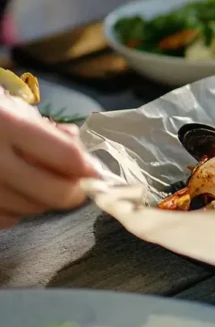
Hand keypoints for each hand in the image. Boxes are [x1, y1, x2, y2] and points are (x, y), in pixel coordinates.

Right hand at [0, 93, 97, 227]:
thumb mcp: (11, 107)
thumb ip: (45, 130)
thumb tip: (80, 152)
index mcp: (5, 124)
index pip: (65, 156)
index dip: (87, 167)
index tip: (94, 170)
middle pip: (53, 193)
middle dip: (72, 191)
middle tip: (77, 184)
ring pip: (30, 209)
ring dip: (42, 199)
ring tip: (35, 179)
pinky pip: (4, 219)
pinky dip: (14, 210)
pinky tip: (9, 190)